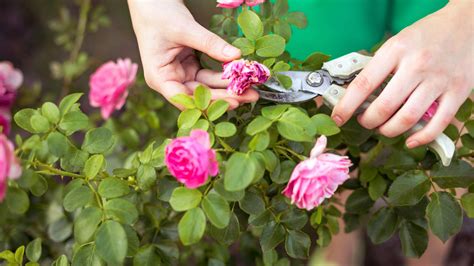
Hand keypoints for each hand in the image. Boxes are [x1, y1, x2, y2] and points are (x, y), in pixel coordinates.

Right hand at [127, 0, 258, 108]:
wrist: (153, 1)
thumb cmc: (159, 14)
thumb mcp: (185, 28)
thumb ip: (210, 44)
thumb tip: (236, 56)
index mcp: (159, 77)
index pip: (184, 98)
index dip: (209, 102)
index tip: (232, 102)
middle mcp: (169, 80)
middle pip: (199, 95)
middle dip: (225, 96)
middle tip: (251, 96)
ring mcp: (180, 74)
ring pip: (207, 87)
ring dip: (228, 88)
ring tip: (252, 90)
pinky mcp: (190, 67)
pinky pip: (209, 76)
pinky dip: (223, 76)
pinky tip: (240, 78)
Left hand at [331, 0, 472, 147]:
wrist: (467, 24)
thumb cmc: (425, 36)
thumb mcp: (396, 43)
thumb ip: (379, 67)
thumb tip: (354, 95)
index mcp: (396, 50)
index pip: (364, 84)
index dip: (346, 105)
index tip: (337, 117)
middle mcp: (417, 65)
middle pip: (384, 107)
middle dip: (368, 121)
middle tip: (365, 121)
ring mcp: (439, 80)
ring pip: (407, 119)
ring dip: (389, 131)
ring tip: (383, 128)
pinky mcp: (458, 92)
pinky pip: (437, 124)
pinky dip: (421, 138)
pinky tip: (410, 140)